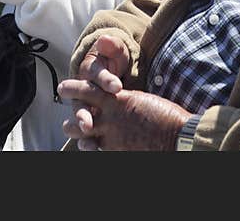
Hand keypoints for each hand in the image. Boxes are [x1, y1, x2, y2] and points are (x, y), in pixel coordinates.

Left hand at [58, 80, 191, 150]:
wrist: (177, 135)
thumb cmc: (165, 114)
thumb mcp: (141, 99)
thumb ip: (124, 100)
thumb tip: (117, 100)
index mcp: (117, 100)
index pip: (88, 92)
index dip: (73, 88)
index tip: (62, 87)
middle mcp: (110, 118)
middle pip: (80, 117)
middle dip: (71, 121)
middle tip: (65, 124)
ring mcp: (113, 138)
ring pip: (85, 141)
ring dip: (80, 141)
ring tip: (78, 143)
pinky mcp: (118, 153)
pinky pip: (100, 152)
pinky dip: (97, 151)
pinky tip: (94, 151)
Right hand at [60, 35, 129, 147]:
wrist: (114, 75)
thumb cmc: (113, 61)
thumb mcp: (116, 51)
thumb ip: (112, 46)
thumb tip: (104, 39)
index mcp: (90, 71)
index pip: (95, 75)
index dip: (106, 80)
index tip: (117, 86)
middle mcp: (84, 91)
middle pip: (80, 103)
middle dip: (83, 113)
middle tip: (88, 122)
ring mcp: (88, 108)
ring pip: (80, 119)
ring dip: (81, 127)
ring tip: (87, 134)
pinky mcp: (95, 121)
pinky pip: (89, 132)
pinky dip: (89, 141)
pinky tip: (93, 147)